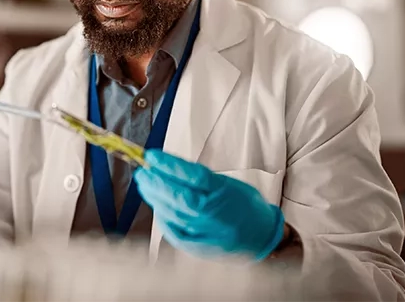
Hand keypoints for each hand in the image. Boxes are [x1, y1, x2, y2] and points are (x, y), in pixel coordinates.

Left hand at [134, 149, 284, 260]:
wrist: (261, 238)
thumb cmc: (245, 206)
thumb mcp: (228, 184)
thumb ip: (201, 178)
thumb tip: (169, 168)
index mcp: (224, 193)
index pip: (192, 176)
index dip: (169, 165)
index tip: (151, 156)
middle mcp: (214, 214)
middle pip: (179, 196)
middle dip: (156, 182)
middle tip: (142, 172)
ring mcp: (206, 233)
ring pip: (173, 213)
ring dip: (155, 198)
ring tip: (145, 185)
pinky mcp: (199, 248)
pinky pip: (174, 232)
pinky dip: (163, 218)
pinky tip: (156, 206)